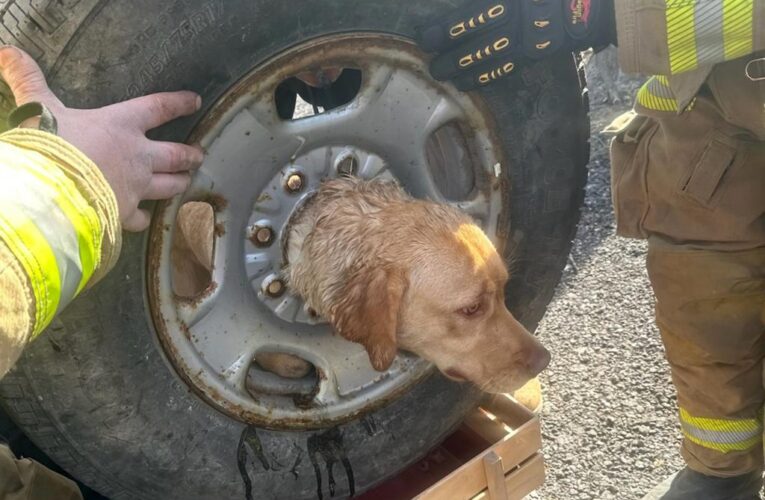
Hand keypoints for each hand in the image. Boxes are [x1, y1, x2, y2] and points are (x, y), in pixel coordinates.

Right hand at [0, 45, 203, 230]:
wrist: (50, 192)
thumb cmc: (49, 146)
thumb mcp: (38, 108)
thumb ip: (29, 81)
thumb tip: (8, 51)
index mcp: (121, 125)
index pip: (158, 108)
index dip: (178, 103)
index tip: (195, 101)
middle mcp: (137, 156)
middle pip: (175, 154)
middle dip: (190, 155)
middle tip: (200, 155)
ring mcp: (135, 187)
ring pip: (168, 186)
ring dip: (179, 183)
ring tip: (187, 182)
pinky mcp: (125, 213)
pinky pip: (141, 218)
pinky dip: (145, 219)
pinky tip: (145, 220)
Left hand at [417, 0, 615, 90]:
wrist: (584, 7)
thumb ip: (490, 1)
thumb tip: (469, 3)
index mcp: (507, 4)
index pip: (470, 19)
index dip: (446, 30)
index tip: (427, 37)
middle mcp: (513, 26)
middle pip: (475, 45)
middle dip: (451, 57)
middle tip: (433, 66)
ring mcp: (522, 44)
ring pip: (487, 61)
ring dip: (464, 71)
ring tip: (445, 77)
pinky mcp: (530, 56)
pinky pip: (504, 70)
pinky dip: (484, 77)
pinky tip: (469, 83)